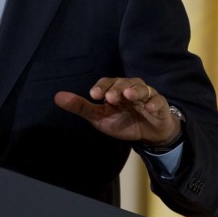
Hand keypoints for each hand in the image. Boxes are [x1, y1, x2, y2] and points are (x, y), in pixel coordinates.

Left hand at [54, 77, 181, 143]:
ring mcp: (147, 97)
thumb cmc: (122, 121)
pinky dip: (155, 103)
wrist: (148, 134)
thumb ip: (81, 107)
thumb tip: (57, 97)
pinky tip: (150, 107)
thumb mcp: (99, 117)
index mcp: (116, 89)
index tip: (94, 95)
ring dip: (135, 91)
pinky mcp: (160, 106)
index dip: (101, 87)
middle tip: (110, 97)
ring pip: (142, 89)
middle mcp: (131, 89)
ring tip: (129, 96)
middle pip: (124, 83)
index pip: (108, 82)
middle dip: (117, 89)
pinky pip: (159, 102)